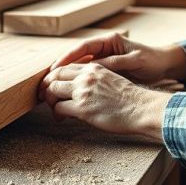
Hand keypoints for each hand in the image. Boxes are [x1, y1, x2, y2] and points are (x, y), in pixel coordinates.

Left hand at [40, 62, 171, 140]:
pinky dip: (57, 113)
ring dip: (50, 100)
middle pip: (55, 76)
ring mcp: (83, 91)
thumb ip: (93, 79)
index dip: (54, 75)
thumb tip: (80, 87)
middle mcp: (86, 76)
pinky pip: (59, 108)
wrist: (140, 108)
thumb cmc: (129, 98)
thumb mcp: (110, 79)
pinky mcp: (82, 108)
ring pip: (53, 90)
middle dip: (47, 86)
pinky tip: (61, 118)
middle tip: (45, 96)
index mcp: (94, 67)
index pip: (65, 67)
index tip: (51, 83)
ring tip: (54, 109)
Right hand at [48, 32, 185, 85]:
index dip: (66, 57)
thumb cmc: (152, 61)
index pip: (82, 47)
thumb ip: (115, 63)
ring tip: (51, 88)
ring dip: (66, 76)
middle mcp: (104, 47)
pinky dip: (77, 82)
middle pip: (76, 56)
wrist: (165, 66)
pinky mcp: (107, 69)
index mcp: (109, 41)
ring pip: (79, 66)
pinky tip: (68, 92)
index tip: (54, 68)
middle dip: (60, 68)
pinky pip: (87, 74)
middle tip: (46, 81)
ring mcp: (105, 58)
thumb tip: (95, 67)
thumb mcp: (135, 61)